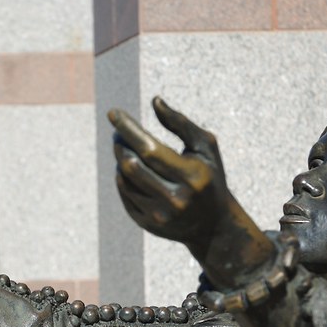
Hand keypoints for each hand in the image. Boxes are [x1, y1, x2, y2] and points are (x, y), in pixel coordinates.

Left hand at [108, 97, 229, 251]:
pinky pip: (125, 194)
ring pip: (124, 180)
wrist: (214, 224)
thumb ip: (181, 123)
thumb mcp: (205, 147)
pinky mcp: (148, 224)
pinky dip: (122, 177)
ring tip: (125, 149)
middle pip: (132, 165)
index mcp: (191, 177)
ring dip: (120, 159)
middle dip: (121, 144)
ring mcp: (160, 215)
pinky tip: (129, 168)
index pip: (150, 150)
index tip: (113, 113)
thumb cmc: (209, 176)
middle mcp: (175, 199)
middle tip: (119, 133)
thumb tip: (155, 101)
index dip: (129, 130)